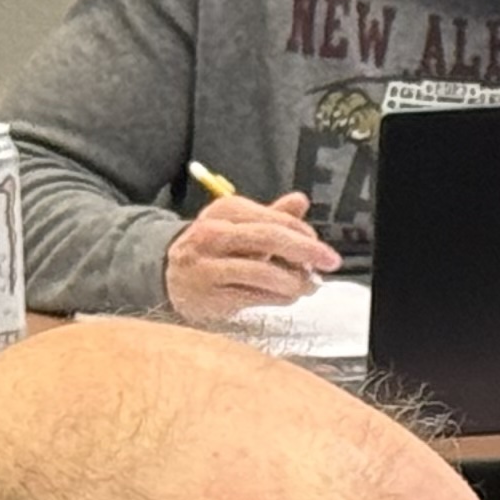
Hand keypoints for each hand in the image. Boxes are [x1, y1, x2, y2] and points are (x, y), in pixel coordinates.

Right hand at [164, 190, 338, 323]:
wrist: (169, 274)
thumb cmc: (214, 249)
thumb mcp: (240, 225)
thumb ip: (272, 216)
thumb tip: (301, 201)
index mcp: (225, 211)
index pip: (272, 219)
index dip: (303, 233)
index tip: (320, 247)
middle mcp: (214, 234)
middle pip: (269, 239)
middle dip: (306, 251)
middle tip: (330, 262)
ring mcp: (209, 266)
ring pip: (264, 272)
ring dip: (294, 281)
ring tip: (308, 286)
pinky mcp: (211, 296)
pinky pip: (255, 296)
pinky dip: (279, 298)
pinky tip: (288, 296)